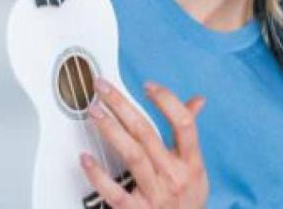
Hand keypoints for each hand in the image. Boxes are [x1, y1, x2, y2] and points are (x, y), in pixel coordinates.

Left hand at [82, 79, 208, 208]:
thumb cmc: (188, 200)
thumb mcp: (196, 167)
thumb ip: (190, 133)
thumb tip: (197, 101)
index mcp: (191, 163)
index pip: (183, 125)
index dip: (166, 102)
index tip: (147, 86)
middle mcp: (174, 176)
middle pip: (147, 133)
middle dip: (122, 106)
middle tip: (103, 88)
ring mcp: (156, 195)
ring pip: (132, 155)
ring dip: (110, 130)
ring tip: (94, 112)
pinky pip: (115, 192)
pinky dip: (99, 175)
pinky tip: (85, 159)